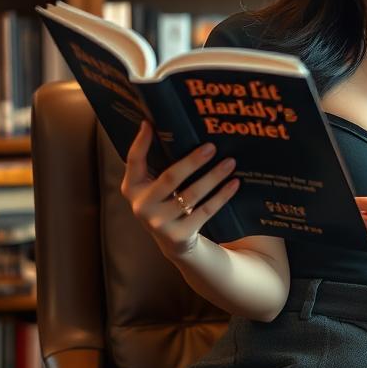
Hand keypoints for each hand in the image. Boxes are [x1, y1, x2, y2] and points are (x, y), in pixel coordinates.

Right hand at [120, 120, 240, 259]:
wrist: (175, 243)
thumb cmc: (168, 204)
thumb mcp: (156, 187)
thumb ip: (159, 165)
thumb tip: (174, 128)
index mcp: (132, 188)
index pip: (134, 161)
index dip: (141, 142)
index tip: (150, 124)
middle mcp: (141, 206)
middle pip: (170, 178)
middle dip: (193, 161)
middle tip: (212, 147)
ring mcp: (159, 223)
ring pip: (191, 195)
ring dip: (213, 177)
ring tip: (230, 163)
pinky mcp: (179, 235)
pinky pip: (205, 211)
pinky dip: (221, 196)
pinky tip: (234, 183)